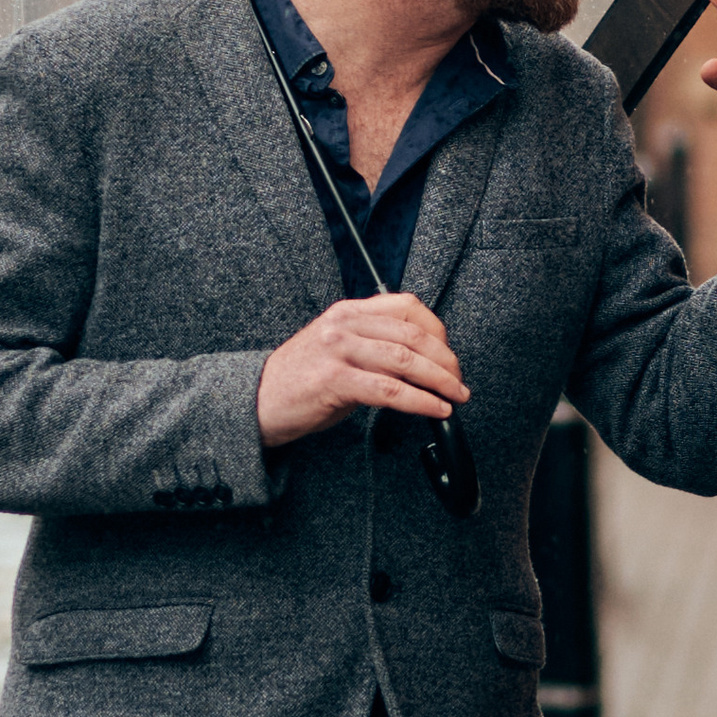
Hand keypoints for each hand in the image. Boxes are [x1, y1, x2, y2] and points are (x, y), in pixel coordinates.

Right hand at [257, 292, 468, 447]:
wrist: (257, 401)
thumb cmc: (300, 380)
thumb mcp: (338, 348)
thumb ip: (374, 345)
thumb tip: (422, 362)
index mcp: (348, 311)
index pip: (407, 306)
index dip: (438, 330)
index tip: (450, 354)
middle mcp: (345, 324)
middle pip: (413, 334)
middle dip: (446, 360)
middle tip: (459, 381)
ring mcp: (338, 349)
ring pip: (406, 360)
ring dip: (440, 381)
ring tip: (455, 396)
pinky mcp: (334, 380)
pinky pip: (390, 390)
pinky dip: (420, 401)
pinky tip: (435, 409)